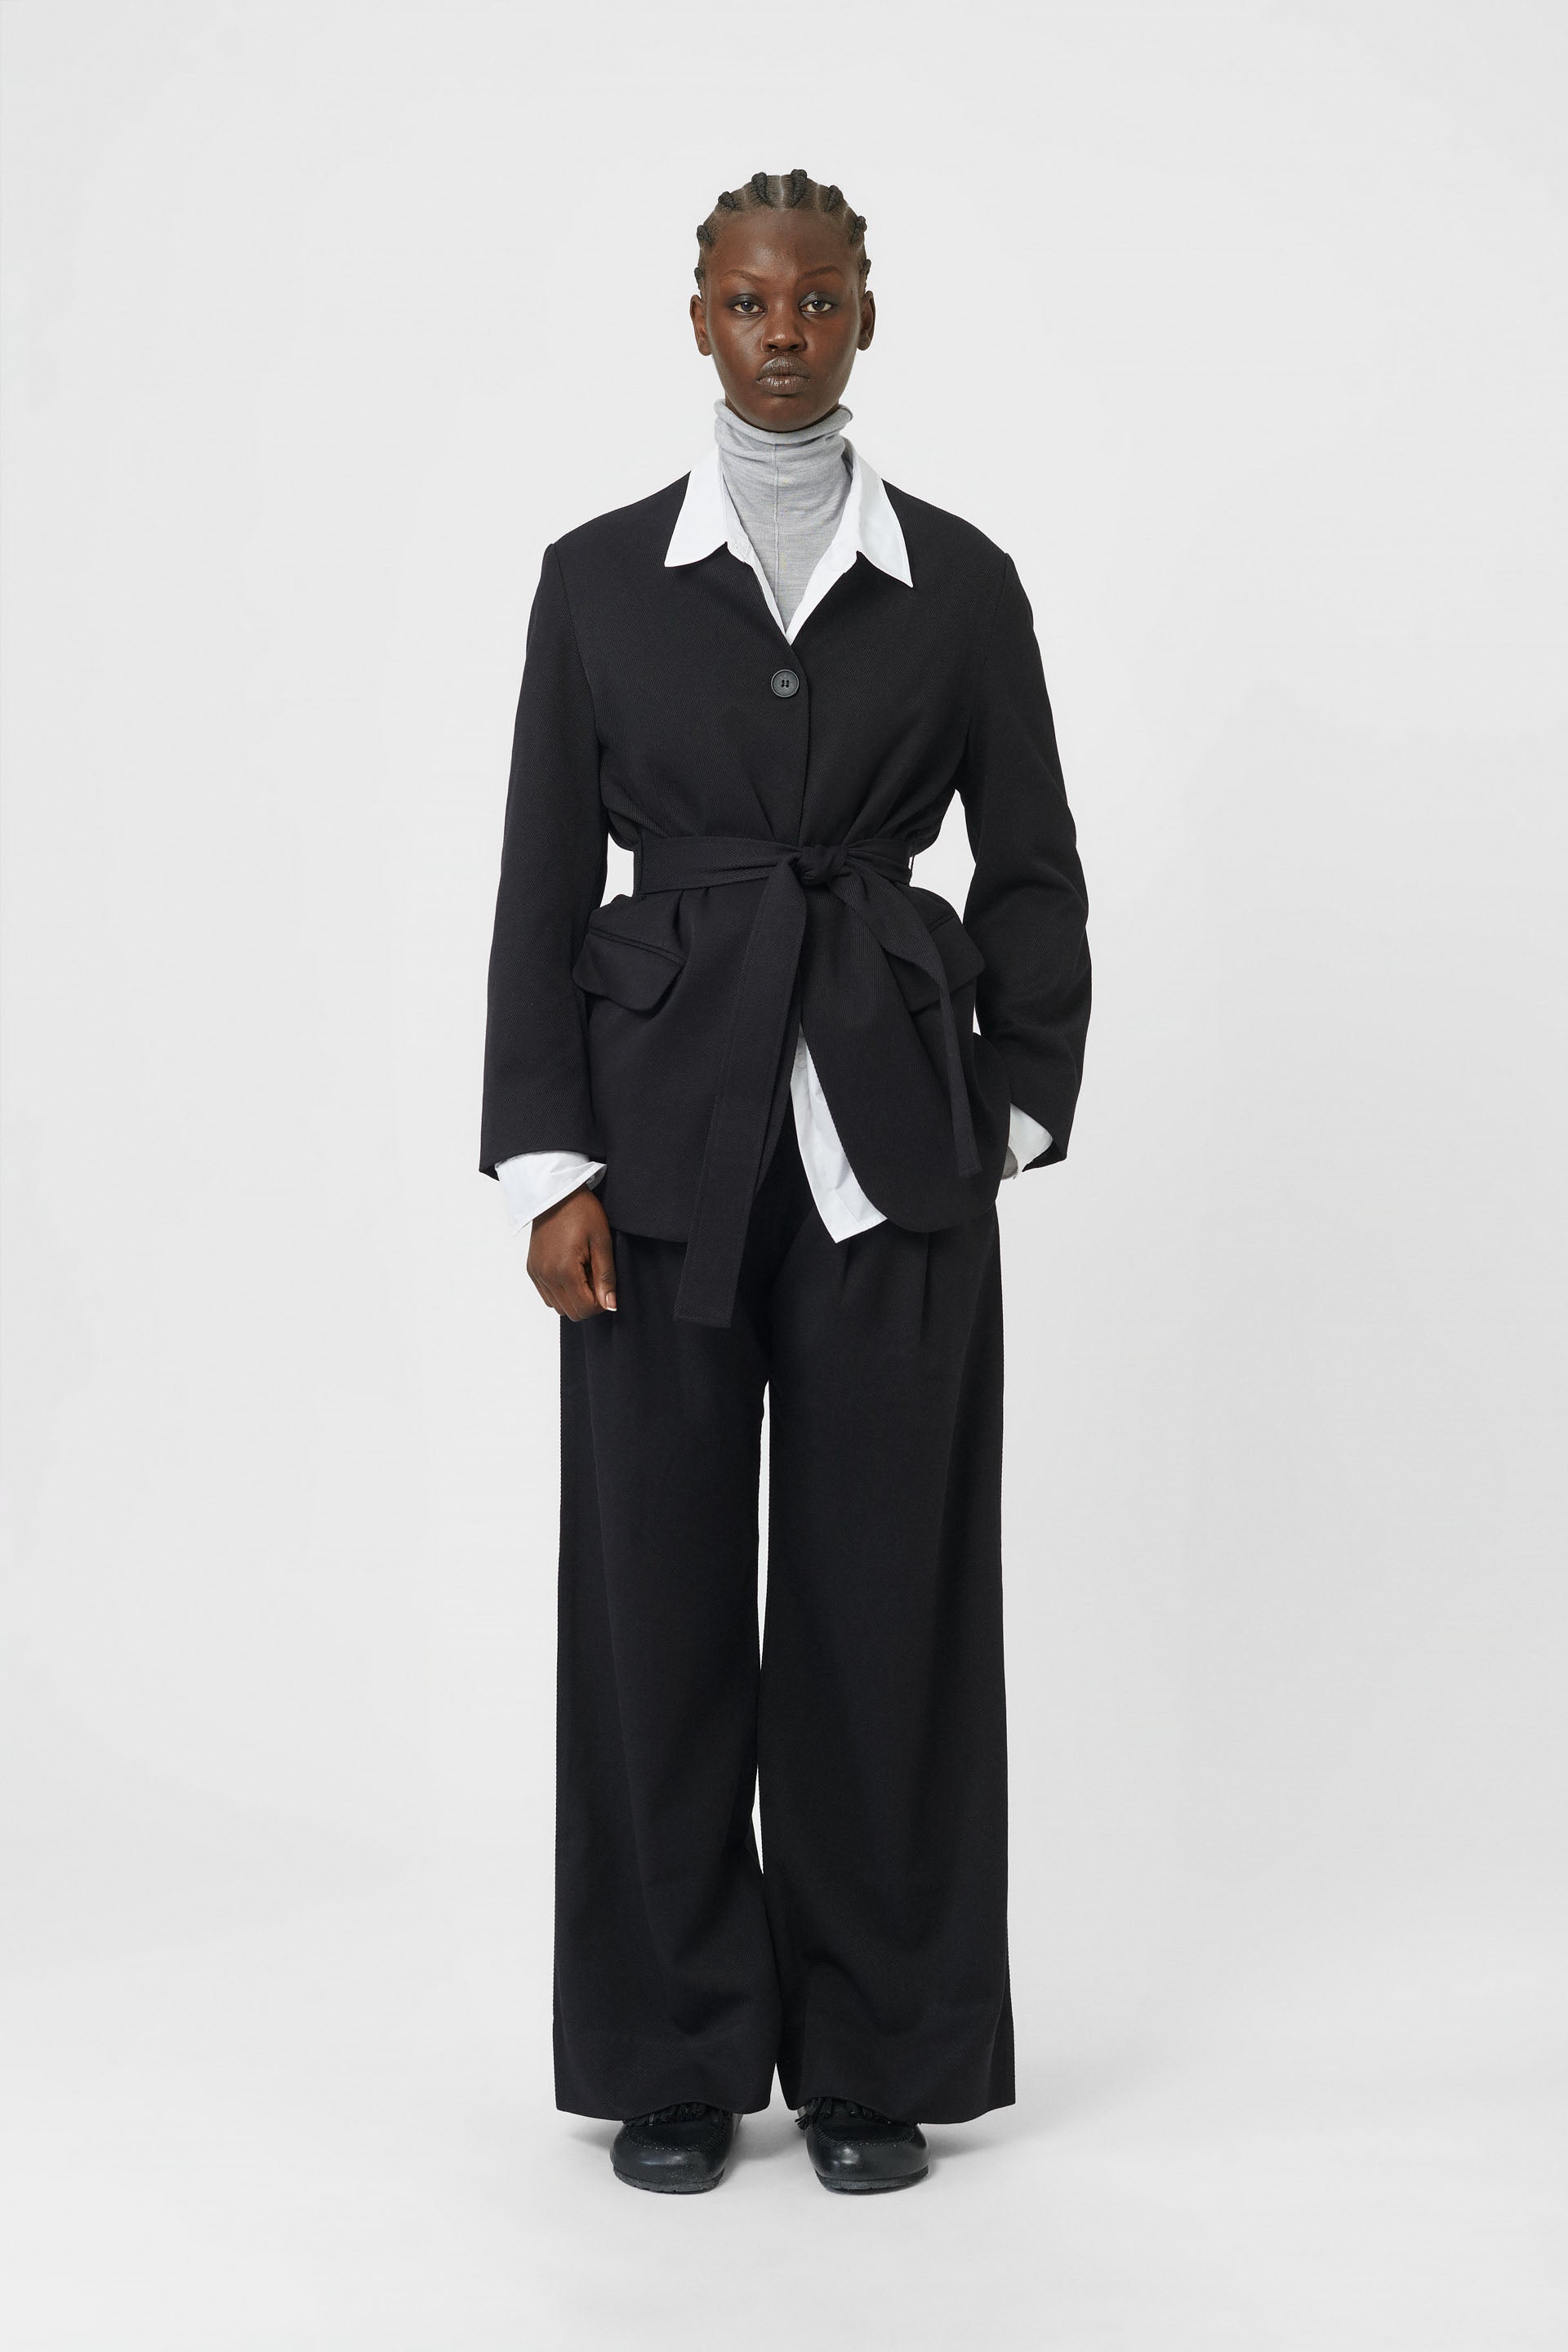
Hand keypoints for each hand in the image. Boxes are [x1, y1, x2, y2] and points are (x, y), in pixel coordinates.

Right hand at [527, 1187, 617, 1319]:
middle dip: (589, 1301)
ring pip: (558, 1307)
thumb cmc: (582, 1212)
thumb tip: (611, 1306)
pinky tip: (570, 1272)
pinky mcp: (531, 1269)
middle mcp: (546, 1276)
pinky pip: (547, 1296)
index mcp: (564, 1270)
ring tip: (583, 1272)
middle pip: (572, 1312)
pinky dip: (561, 1292)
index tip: (607, 1284)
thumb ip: (606, 1277)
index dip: (602, 1303)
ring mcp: (536, 1273)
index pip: (586, 1309)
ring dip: (574, 1298)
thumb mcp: (601, 1242)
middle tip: (596, 1276)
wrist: (556, 1193)